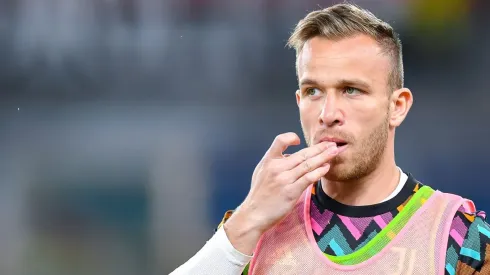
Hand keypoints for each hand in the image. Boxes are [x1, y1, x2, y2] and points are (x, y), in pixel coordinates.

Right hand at [224, 132, 338, 254]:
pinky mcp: (291, 191)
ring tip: (334, 151)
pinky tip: (326, 167)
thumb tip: (291, 157)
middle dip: (319, 147)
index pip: (280, 141)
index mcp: (268, 160)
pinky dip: (319, 171)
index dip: (290, 137)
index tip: (300, 140)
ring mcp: (284, 179)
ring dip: (323, 157)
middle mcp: (276, 167)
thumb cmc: (259, 195)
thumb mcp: (261, 172)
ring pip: (308, 164)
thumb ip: (275, 163)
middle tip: (331, 143)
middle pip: (302, 153)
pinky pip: (308, 178)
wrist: (254, 214)